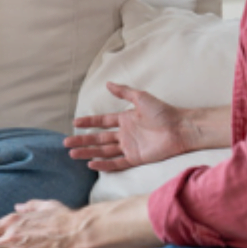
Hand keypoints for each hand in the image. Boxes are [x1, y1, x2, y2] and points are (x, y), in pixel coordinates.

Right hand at [65, 82, 197, 171]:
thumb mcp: (141, 97)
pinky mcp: (136, 158)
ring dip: (88, 152)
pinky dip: (104, 164)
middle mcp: (125, 134)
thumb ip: (123, 92)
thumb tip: (107, 83)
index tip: (74, 123)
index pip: (102, 122)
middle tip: (66, 142)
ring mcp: (130, 147)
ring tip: (73, 154)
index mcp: (125, 119)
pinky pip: (117, 163)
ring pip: (104, 151)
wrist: (180, 128)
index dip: (88, 122)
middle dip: (82, 140)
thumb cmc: (163, 111)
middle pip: (99, 138)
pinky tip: (91, 164)